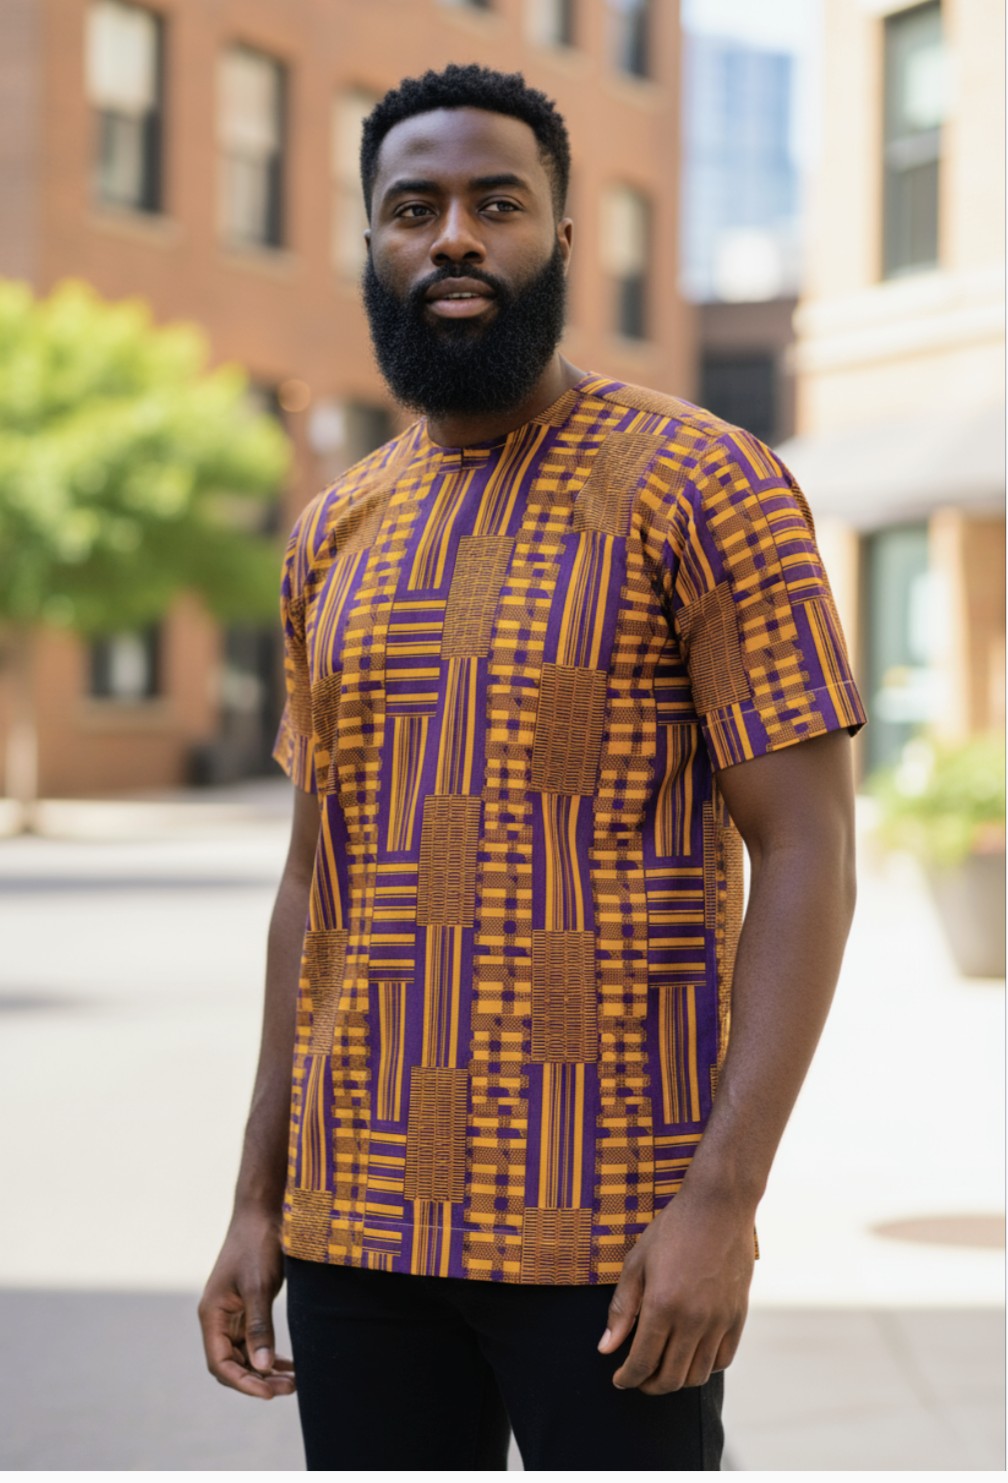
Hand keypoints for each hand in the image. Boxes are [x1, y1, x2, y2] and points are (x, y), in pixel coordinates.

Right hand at [198, 1209, 295, 1399]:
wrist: (263, 1211)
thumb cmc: (257, 1244)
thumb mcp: (259, 1286)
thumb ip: (259, 1327)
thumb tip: (261, 1369)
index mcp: (211, 1315)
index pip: (220, 1364)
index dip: (243, 1383)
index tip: (269, 1393)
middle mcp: (218, 1318)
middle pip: (231, 1364)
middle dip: (257, 1381)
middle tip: (289, 1389)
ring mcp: (232, 1313)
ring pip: (244, 1355)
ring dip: (265, 1371)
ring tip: (293, 1382)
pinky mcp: (247, 1306)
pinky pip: (254, 1341)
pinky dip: (269, 1355)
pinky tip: (289, 1365)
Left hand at [597, 1186, 754, 1393]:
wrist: (719, 1207)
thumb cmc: (673, 1229)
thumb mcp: (637, 1263)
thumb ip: (621, 1310)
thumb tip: (606, 1349)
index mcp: (662, 1306)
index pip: (642, 1363)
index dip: (627, 1378)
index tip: (619, 1379)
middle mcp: (693, 1320)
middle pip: (671, 1378)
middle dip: (649, 1385)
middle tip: (638, 1377)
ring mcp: (719, 1320)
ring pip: (697, 1375)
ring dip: (677, 1380)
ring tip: (663, 1368)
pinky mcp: (738, 1316)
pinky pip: (722, 1359)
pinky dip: (704, 1367)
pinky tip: (690, 1355)